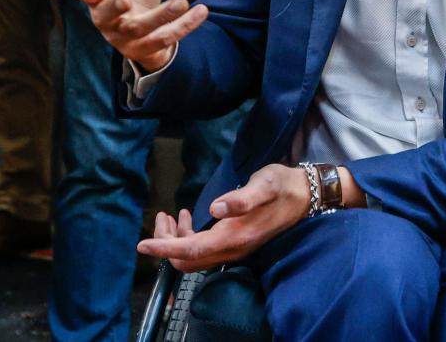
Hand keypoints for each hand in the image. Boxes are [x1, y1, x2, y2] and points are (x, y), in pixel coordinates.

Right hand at [72, 0, 207, 70]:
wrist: (145, 26)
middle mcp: (107, 19)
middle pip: (105, 16)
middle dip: (113, 8)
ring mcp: (126, 36)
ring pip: (140, 29)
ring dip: (161, 16)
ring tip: (182, 0)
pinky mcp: (147, 47)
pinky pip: (167, 38)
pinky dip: (185, 25)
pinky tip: (202, 10)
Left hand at [137, 164, 309, 272]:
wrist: (304, 195)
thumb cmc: (281, 186)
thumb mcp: (263, 185)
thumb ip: (241, 199)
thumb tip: (215, 209)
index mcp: (234, 237)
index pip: (191, 250)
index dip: (164, 248)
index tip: (142, 244)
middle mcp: (232, 249)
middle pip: (187, 259)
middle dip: (166, 243)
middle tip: (161, 218)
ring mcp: (233, 249)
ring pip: (193, 256)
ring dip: (175, 240)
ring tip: (169, 216)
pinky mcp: (235, 243)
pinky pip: (203, 248)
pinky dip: (188, 236)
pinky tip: (188, 217)